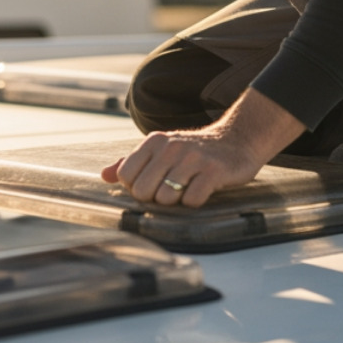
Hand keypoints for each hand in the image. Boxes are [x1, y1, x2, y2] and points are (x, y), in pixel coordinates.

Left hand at [101, 88, 305, 207]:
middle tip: (171, 189)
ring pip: (165, 199)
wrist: (238, 140)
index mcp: (154, 141)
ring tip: (188, 188)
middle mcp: (171, 147)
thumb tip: (104, 175)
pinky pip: (192, 201)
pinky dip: (195, 202)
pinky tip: (202, 190)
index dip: (137, 188)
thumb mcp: (162, 149)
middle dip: (154, 198)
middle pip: (142, 191)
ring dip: (176, 202)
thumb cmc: (194, 150)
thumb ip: (132, 162)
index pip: (126, 176)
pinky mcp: (213, 172)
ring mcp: (193, 159)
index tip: (153, 184)